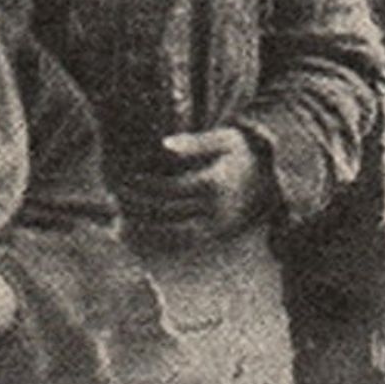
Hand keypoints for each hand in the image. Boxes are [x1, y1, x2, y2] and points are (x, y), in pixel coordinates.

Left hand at [117, 129, 270, 246]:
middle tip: (114, 198)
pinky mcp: (213, 238)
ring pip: (169, 233)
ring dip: (142, 228)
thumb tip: (165, 144)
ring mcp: (215, 227)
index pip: (168, 188)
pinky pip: (178, 244)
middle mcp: (215, 209)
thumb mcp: (228, 139)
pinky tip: (136, 234)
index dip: (143, 184)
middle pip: (165, 211)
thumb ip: (198, 141)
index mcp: (214, 183)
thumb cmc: (243, 155)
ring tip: (117, 220)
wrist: (270, 182)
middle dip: (137, 206)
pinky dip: (154, 241)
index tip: (122, 178)